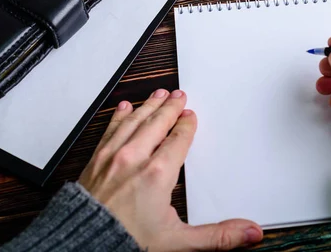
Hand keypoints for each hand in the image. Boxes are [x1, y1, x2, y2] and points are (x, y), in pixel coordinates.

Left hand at [79, 89, 262, 250]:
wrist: (81, 247)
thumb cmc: (125, 243)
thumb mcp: (179, 241)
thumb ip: (217, 236)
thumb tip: (248, 233)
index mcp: (158, 173)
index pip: (178, 139)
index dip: (186, 124)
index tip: (190, 115)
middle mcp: (134, 159)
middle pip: (157, 123)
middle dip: (170, 107)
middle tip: (178, 96)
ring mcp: (112, 157)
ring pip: (134, 121)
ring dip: (148, 105)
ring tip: (157, 94)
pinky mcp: (94, 161)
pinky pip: (110, 130)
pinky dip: (119, 117)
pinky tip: (123, 109)